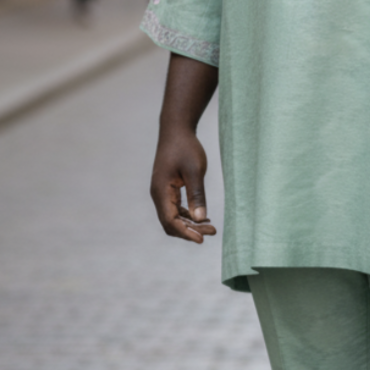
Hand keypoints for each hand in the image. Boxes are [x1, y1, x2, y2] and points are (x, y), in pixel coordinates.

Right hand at [150, 128, 216, 242]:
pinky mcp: (167, 189)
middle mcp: (157, 194)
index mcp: (160, 191)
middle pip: (170, 223)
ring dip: (190, 225)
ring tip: (211, 227)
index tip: (202, 239)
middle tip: (212, 231)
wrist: (176, 130)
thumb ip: (197, 195)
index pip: (170, 221)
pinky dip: (187, 216)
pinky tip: (203, 218)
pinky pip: (175, 210)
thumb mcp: (195, 171)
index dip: (185, 232)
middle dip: (189, 231)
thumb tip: (200, 219)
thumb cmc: (185, 148)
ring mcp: (161, 192)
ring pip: (173, 218)